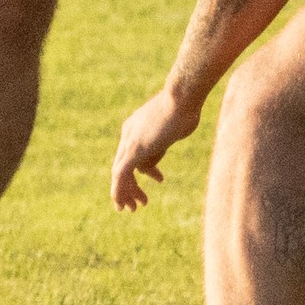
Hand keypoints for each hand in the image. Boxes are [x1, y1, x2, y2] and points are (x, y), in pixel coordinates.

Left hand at [112, 86, 201, 209]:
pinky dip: (120, 191)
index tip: (158, 179)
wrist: (182, 97)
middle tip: (139, 201)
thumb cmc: (185, 108)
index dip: (145, 170)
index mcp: (136, 126)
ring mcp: (130, 141)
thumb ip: (165, 142)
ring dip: (126, 192)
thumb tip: (160, 154)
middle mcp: (128, 133)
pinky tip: (124, 204)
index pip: (134, 153)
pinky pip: (121, 175)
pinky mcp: (133, 150)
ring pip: (119, 173)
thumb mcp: (173, 128)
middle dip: (130, 185)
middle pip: (123, 164)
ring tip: (135, 208)